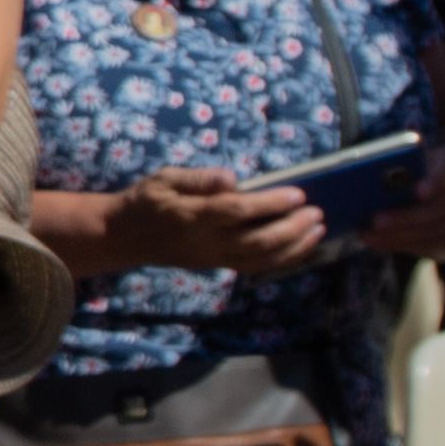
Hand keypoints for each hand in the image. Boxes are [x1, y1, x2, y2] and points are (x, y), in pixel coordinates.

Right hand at [117, 166, 333, 278]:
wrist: (126, 237)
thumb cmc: (146, 200)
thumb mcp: (163, 179)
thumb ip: (197, 178)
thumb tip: (231, 178)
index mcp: (193, 216)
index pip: (237, 211)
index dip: (270, 204)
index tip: (297, 194)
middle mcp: (208, 241)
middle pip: (258, 240)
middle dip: (292, 228)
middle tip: (316, 212)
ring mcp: (215, 257)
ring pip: (262, 258)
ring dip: (294, 246)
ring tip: (318, 229)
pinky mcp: (219, 265)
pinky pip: (256, 267)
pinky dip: (283, 259)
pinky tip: (302, 246)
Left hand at [365, 132, 444, 265]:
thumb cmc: (439, 169)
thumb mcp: (430, 158)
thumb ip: (410, 161)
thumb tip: (376, 169)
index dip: (434, 183)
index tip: (418, 191)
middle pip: (436, 210)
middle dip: (405, 218)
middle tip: (375, 221)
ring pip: (431, 234)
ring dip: (397, 237)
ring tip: (366, 235)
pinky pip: (430, 248)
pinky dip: (401, 246)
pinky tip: (378, 243)